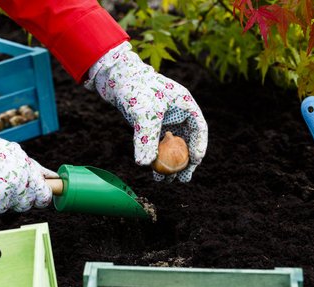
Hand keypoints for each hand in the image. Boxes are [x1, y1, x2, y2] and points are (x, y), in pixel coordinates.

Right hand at [0, 117, 56, 218]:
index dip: (41, 196)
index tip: (37, 194)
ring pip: (7, 208)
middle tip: (7, 185)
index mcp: (26, 173)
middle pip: (26, 204)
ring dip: (1, 200)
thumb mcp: (15, 153)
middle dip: (21, 198)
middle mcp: (15, 187)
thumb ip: (36, 169)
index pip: (43, 196)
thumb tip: (55, 178)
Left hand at [84, 42, 207, 181]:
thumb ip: (146, 138)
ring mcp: (165, 119)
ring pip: (172, 146)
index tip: (195, 162)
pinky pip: (158, 145)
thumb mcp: (143, 113)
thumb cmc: (134, 88)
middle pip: (187, 141)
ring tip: (165, 181)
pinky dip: (157, 158)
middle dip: (185, 162)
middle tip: (182, 179)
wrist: (115, 77)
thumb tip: (144, 164)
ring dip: (170, 164)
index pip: (199, 128)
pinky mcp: (152, 125)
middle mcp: (178, 112)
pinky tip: (152, 170)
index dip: (199, 146)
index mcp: (185, 103)